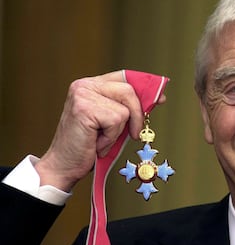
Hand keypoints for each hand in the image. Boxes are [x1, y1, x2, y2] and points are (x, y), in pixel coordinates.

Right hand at [35, 70, 164, 191]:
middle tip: (133, 134)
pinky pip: (116, 121)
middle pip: (128, 90)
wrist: (65, 166)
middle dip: (137, 115)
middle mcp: (85, 85)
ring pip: (124, 109)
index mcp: (91, 85)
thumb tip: (157, 98)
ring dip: (118, 131)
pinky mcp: (84, 108)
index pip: (124, 77)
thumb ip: (128, 108)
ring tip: (102, 139)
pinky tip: (96, 143)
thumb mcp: (113, 122)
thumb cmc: (89, 146)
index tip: (160, 99)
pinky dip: (110, 138)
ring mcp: (83, 95)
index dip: (144, 87)